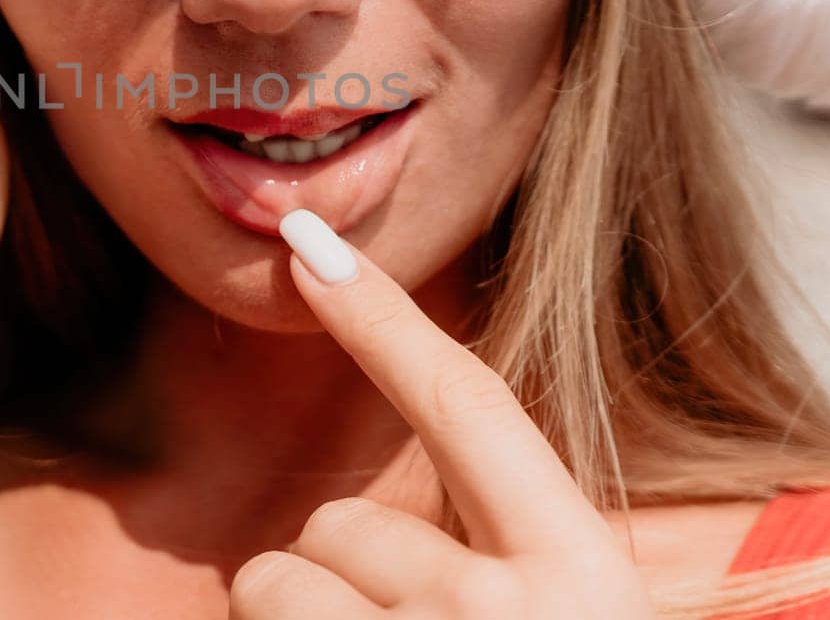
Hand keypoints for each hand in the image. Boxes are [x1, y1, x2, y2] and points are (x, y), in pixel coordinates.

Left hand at [229, 210, 655, 618]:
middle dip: (347, 580)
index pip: (467, 406)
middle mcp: (501, 614)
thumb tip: (370, 506)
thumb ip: (504, 554)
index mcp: (582, 575)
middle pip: (342, 521)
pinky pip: (247, 618)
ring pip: (278, 577)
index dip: (384, 322)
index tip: (313, 247)